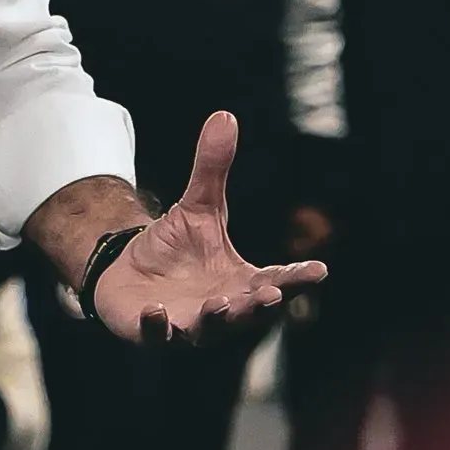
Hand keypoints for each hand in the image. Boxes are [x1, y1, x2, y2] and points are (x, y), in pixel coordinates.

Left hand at [92, 112, 327, 343]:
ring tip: (221, 303)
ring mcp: (190, 323)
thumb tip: (225, 115)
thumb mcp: (198, 205)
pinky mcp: (153, 330)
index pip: (278, 279)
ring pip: (209, 329)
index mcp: (243, 281)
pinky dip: (158, 326)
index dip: (298, 278)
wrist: (130, 270)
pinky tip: (156, 312)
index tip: (319, 270)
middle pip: (249, 311)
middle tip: (271, 295)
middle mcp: (224, 307)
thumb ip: (213, 168)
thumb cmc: (176, 246)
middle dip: (259, 305)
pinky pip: (157, 334)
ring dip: (217, 319)